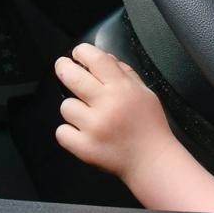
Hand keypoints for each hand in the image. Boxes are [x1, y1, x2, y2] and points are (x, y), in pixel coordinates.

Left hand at [54, 43, 177, 181]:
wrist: (152, 161)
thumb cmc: (149, 127)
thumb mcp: (145, 92)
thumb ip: (125, 72)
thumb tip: (104, 57)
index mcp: (122, 88)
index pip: (95, 58)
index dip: (81, 51)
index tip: (77, 54)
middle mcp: (107, 104)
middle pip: (71, 76)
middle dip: (63, 68)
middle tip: (63, 68)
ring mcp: (94, 127)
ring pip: (65, 106)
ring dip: (73, 108)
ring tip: (86, 115)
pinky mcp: (85, 147)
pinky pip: (62, 132)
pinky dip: (69, 132)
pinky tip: (83, 132)